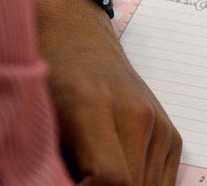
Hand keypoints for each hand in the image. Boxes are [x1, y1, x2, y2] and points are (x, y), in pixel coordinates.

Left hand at [33, 0, 181, 184]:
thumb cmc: (46, 75)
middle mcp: (137, 115)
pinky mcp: (170, 133)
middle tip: (79, 183)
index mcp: (96, 108)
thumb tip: (58, 185)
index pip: (112, 179)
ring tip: (92, 180)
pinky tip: (111, 181)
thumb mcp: (35, 117)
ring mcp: (159, 124)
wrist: (75, 35)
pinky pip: (162, 182)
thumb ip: (52, 163)